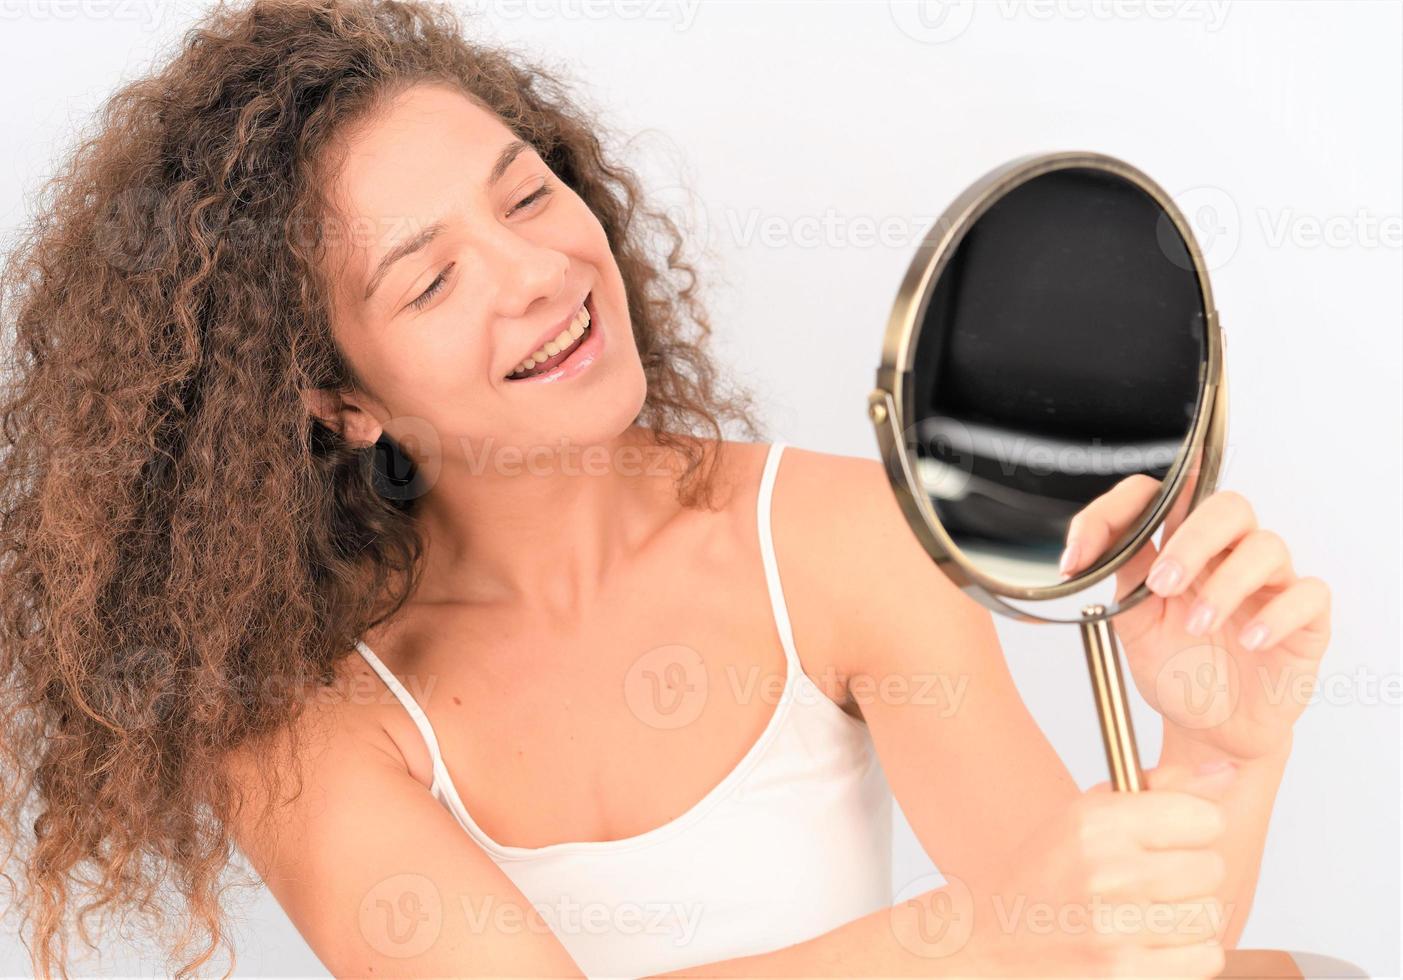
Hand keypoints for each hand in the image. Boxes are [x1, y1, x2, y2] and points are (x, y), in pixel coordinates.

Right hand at [956, 762, 1235, 977]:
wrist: (995, 945)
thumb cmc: (1046, 878)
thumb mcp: (1086, 817)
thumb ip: (1158, 790)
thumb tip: (1224, 773)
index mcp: (1095, 822)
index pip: (1205, 818)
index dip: (1194, 827)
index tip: (1172, 837)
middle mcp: (1106, 870)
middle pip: (1212, 868)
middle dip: (1190, 874)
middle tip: (1153, 881)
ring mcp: (1115, 928)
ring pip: (1211, 915)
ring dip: (1189, 917)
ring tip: (1150, 914)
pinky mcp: (1126, 973)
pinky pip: (1205, 957)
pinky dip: (1187, 954)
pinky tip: (1152, 943)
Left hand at [1059, 470, 1331, 761]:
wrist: (1211, 730)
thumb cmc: (1177, 670)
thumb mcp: (1134, 624)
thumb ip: (1123, 578)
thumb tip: (1096, 544)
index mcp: (1181, 548)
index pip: (1158, 496)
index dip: (1116, 510)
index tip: (1079, 555)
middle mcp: (1227, 556)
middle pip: (1226, 506)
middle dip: (1192, 540)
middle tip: (1163, 584)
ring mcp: (1270, 583)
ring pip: (1266, 545)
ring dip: (1227, 584)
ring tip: (1198, 627)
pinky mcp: (1306, 617)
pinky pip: (1309, 593)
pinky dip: (1277, 615)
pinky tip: (1250, 642)